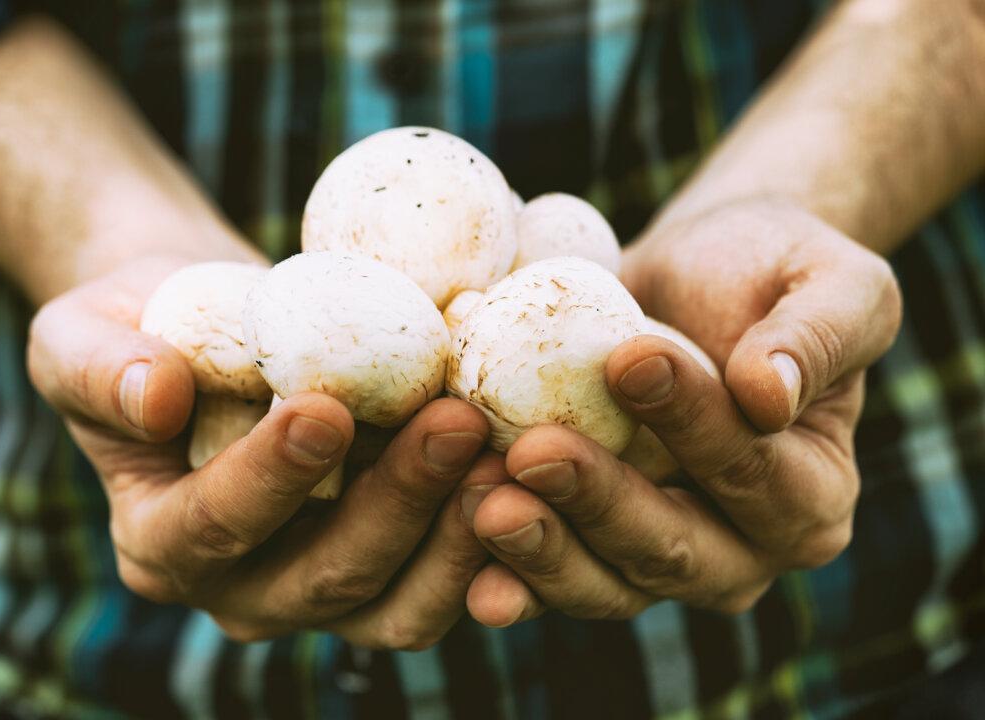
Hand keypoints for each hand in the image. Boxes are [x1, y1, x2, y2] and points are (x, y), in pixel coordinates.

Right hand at [28, 256, 504, 648]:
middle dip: (396, 500)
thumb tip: (155, 397)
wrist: (214, 332)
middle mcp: (243, 590)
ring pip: (399, 601)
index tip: (326, 408)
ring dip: (459, 533)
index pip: (213, 525)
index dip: (269, 477)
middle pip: (327, 576)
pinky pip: (448, 580)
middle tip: (457, 419)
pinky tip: (528, 470)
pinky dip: (491, 539)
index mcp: (161, 543)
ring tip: (508, 449)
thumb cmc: (145, 326)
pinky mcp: (391, 571)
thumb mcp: (84, 331)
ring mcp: (325, 591)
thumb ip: (100, 367)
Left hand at [462, 200, 901, 623]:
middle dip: (599, 503)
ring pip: (604, 582)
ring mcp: (658, 560)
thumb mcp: (832, 281)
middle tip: (533, 453)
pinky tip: (462, 552)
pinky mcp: (591, 550)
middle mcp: (741, 550)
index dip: (694, 423)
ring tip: (482, 500)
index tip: (628, 359)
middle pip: (671, 548)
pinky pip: (550, 578)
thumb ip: (819, 335)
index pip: (754, 471)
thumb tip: (768, 395)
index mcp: (812, 494)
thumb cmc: (768, 271)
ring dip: (541, 549)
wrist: (693, 277)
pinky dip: (507, 573)